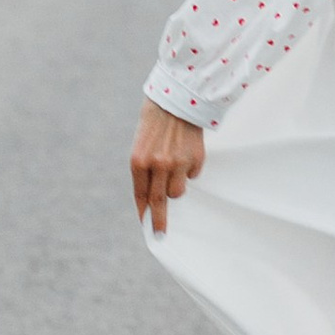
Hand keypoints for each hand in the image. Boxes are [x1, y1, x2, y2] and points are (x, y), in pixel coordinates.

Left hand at [131, 99, 206, 234]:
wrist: (176, 100)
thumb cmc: (154, 123)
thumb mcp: (141, 146)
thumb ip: (145, 171)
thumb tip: (152, 198)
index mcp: (139, 161)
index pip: (141, 195)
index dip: (144, 212)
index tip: (146, 225)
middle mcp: (158, 165)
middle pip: (160, 202)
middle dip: (159, 221)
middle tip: (160, 235)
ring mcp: (178, 163)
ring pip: (178, 192)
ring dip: (176, 188)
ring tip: (175, 169)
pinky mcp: (196, 159)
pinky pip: (192, 175)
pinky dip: (189, 171)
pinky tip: (185, 154)